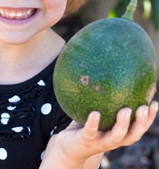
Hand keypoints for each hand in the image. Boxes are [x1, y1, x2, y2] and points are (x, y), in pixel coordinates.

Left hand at [42, 101, 157, 167]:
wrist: (69, 146)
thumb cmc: (85, 125)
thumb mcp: (95, 110)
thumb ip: (103, 97)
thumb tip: (109, 72)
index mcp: (120, 133)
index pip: (139, 127)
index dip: (149, 118)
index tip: (155, 103)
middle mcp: (114, 140)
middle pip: (134, 134)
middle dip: (142, 122)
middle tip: (144, 107)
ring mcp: (101, 142)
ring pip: (116, 136)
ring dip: (123, 124)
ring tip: (125, 110)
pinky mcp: (86, 141)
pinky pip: (90, 131)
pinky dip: (93, 123)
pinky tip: (94, 113)